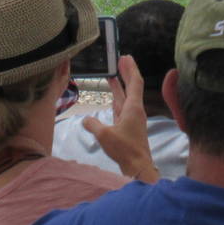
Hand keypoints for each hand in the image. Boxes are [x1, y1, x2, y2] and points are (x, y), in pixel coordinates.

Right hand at [83, 55, 156, 182]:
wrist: (138, 167)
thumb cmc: (124, 149)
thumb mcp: (105, 135)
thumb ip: (93, 124)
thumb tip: (85, 119)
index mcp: (133, 108)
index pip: (135, 82)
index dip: (130, 68)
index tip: (125, 57)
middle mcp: (135, 110)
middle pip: (132, 86)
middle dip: (126, 73)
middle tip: (120, 59)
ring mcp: (132, 118)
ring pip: (127, 97)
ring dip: (120, 85)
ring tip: (112, 74)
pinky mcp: (128, 127)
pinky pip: (123, 107)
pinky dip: (118, 99)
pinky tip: (113, 97)